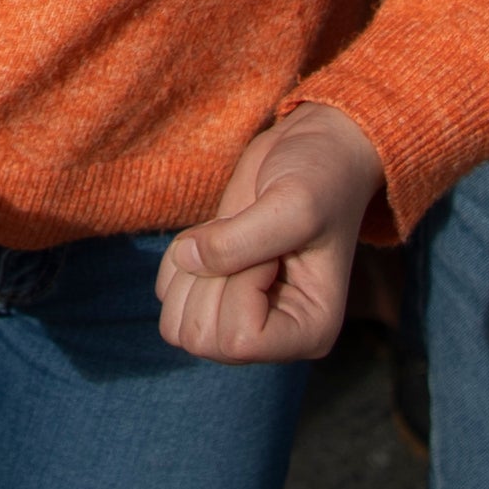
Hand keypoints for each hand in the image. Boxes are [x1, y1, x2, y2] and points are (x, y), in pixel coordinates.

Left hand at [159, 102, 388, 363]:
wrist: (314, 148)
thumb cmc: (321, 176)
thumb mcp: (292, 203)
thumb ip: (240, 240)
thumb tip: (187, 260)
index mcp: (311, 331)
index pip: (240, 340)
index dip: (239, 285)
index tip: (268, 248)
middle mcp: (275, 337)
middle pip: (200, 339)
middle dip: (212, 278)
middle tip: (247, 238)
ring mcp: (242, 319)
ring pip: (177, 327)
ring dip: (190, 272)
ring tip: (230, 237)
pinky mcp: (215, 294)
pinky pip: (167, 294)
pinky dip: (178, 260)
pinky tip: (213, 235)